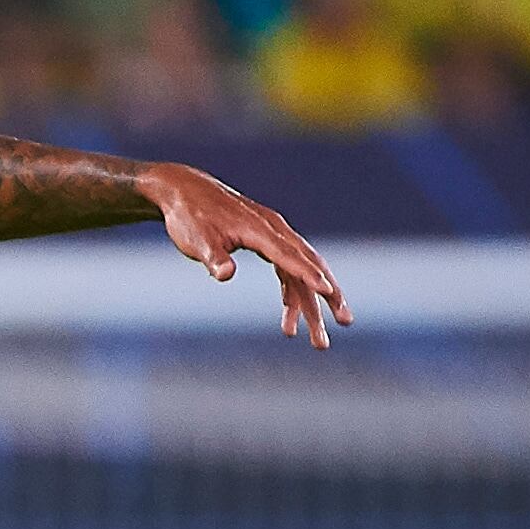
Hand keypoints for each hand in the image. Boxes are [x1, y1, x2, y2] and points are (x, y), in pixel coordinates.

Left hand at [147, 163, 348, 349]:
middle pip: (309, 264)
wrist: (184, 192)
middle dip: (328, 294)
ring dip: (311, 302)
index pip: (290, 256)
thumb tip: (225, 275)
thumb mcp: (197, 240)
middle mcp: (274, 230)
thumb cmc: (189, 217)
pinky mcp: (265, 240)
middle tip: (345, 321)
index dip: (309, 274)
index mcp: (260, 230)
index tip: (328, 292)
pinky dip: (291, 291)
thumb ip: (214, 258)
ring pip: (301, 270)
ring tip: (318, 337)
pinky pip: (287, 268)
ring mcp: (272, 235)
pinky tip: (290, 315)